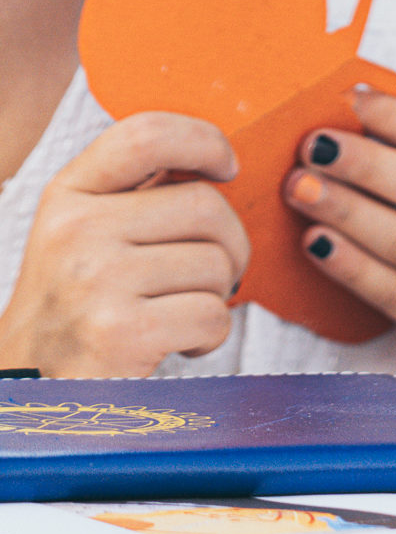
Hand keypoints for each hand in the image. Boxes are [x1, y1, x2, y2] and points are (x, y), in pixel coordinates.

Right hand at [0, 112, 249, 376]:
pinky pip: (213, 314)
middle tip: (212, 272)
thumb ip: (139, 192)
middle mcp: (73, 232)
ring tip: (179, 311)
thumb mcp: (85, 233)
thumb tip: (216, 158)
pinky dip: (211, 334)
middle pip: (206, 205)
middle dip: (229, 242)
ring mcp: (93, 282)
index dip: (204, 141)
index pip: (146, 135)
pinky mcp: (119, 334)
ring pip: (217, 262)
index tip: (228, 167)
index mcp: (66, 196)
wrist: (28, 398)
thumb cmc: (78, 309)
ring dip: (217, 293)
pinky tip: (179, 343)